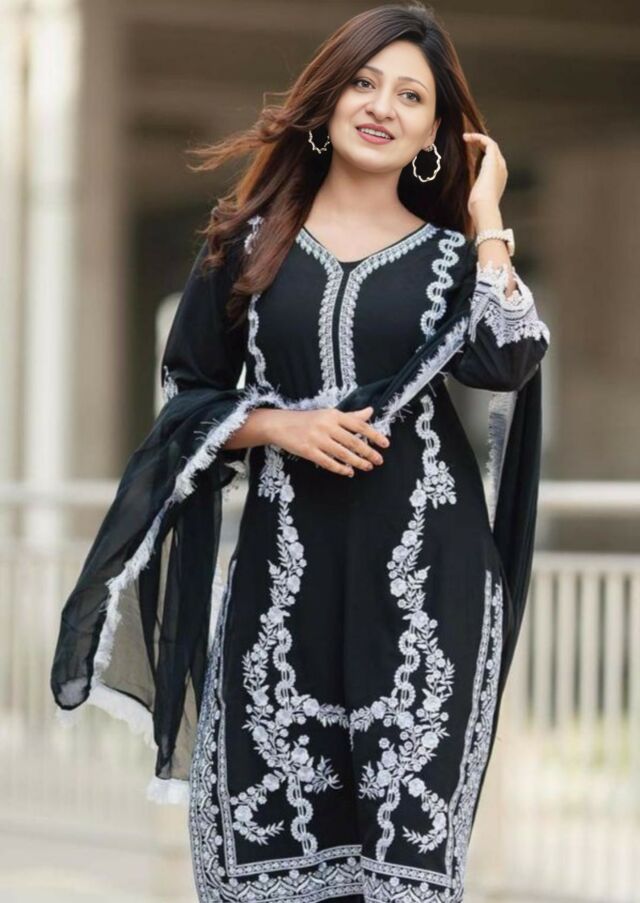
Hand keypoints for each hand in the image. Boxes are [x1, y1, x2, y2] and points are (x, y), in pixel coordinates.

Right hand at [269, 405, 388, 476]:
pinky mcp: (308, 451)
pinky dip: (340, 468)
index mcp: (333, 415)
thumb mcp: (328, 414)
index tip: (385, 444)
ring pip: (343, 454)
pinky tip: (348, 472)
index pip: (359, 425)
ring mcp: (317, 439)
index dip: (374, 435)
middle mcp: (327, 426)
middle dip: (368, 452)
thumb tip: (370, 411)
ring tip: (367, 467)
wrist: (280, 425)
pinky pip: (328, 462)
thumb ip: (350, 416)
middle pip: (353, 441)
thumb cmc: (307, 419)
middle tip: (378, 460)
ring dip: (357, 462)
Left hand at [462, 132, 507, 217]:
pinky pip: (488, 142)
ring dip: (479, 139)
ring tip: (466, 137)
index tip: (472, 153)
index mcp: (499, 178)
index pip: (493, 162)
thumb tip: (471, 202)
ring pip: (492, 145)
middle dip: (482, 145)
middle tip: (469, 141)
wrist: (484, 207)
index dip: (483, 155)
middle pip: (494, 152)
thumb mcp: (478, 199)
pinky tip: (467, 138)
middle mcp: (502, 169)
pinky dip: (478, 138)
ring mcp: (499, 164)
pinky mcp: (493, 160)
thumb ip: (477, 196)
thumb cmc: (479, 208)